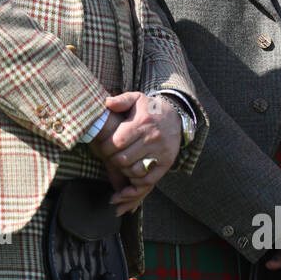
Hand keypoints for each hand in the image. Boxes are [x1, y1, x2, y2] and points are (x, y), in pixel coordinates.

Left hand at [89, 92, 182, 215]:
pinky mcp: (166, 163)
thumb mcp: (137, 98)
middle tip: (111, 157)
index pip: (117, 142)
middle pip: (124, 159)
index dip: (106, 148)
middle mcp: (152, 139)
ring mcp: (161, 153)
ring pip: (134, 171)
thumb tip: (107, 103)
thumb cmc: (151, 109)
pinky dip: (136, 181)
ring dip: (123, 171)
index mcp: (142, 123)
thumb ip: (121, 100)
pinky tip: (130, 177)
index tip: (104, 147)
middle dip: (113, 160)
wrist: (176, 116)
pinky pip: (149, 180)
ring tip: (121, 164)